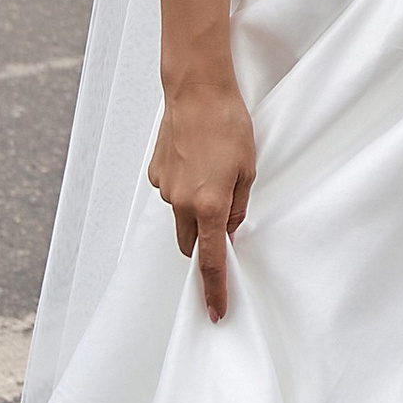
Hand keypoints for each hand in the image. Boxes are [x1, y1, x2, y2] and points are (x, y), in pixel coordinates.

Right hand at [147, 78, 255, 321]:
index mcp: (209, 206)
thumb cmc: (228, 124)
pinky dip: (183, 186)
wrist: (196, 90)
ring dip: (194, 208)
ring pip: (180, 215)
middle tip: (221, 217)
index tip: (215, 312)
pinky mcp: (155, 172)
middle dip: (204, 242)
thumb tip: (230, 229)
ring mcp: (164, 188)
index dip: (214, 290)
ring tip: (212, 171)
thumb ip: (239, 206)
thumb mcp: (248, 169)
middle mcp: (181, 202)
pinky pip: (171, 191)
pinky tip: (196, 159)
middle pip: (190, 242)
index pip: (211, 261)